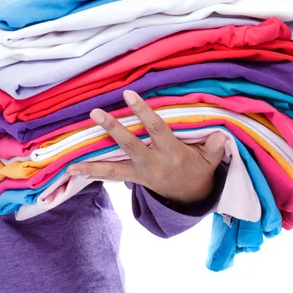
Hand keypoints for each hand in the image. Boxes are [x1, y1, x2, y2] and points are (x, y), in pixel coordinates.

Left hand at [66, 90, 226, 203]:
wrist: (191, 197)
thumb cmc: (199, 169)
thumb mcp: (210, 160)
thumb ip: (213, 147)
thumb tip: (220, 135)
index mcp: (172, 154)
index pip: (156, 129)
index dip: (143, 112)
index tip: (128, 94)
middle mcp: (153, 164)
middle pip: (130, 145)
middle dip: (112, 129)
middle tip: (95, 113)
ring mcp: (141, 174)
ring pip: (114, 168)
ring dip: (92, 163)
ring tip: (72, 164)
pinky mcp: (133, 179)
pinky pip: (110, 176)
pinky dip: (92, 172)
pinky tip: (73, 170)